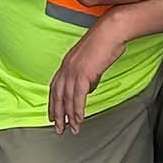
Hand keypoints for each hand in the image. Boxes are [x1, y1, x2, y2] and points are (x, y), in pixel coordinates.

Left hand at [47, 15, 127, 134]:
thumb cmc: (105, 45)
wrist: (110, 33)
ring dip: (67, 116)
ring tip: (69, 129)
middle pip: (57, 95)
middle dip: (57, 113)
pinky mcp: (83, 74)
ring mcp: (73, 70)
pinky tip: (78, 120)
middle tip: (58, 128)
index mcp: (66, 64)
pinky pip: (77, 96)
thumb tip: (88, 90)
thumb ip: (88, 77)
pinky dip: (76, 110)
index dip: (53, 102)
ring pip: (66, 98)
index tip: (53, 115)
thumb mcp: (93, 64)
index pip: (55, 87)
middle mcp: (66, 68)